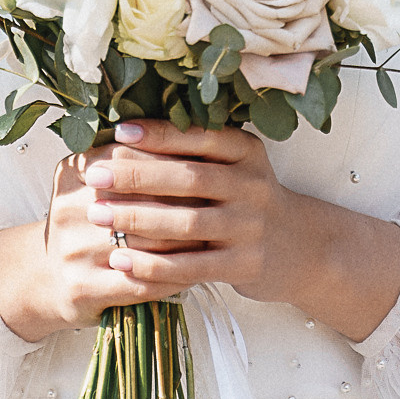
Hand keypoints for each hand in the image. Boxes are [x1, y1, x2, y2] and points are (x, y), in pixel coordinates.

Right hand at [0, 130, 208, 343]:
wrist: (42, 277)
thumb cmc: (82, 223)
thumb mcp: (91, 183)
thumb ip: (129, 157)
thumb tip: (186, 131)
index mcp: (73, 173)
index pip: (132, 156)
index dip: (172, 158)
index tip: (208, 160)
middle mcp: (69, 208)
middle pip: (143, 199)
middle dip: (186, 200)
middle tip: (222, 199)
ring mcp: (74, 250)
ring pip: (148, 243)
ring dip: (188, 242)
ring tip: (218, 236)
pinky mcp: (82, 288)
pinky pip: (141, 282)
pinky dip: (172, 278)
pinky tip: (196, 273)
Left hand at [82, 119, 399, 340]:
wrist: (304, 248)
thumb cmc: (250, 201)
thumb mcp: (237, 167)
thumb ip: (196, 153)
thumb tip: (126, 137)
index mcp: (247, 152)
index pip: (199, 137)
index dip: (159, 134)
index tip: (118, 132)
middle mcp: (252, 186)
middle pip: (189, 178)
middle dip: (137, 176)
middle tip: (95, 175)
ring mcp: (250, 227)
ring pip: (187, 223)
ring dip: (138, 219)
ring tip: (98, 216)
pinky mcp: (245, 265)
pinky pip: (192, 266)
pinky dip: (153, 265)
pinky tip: (122, 260)